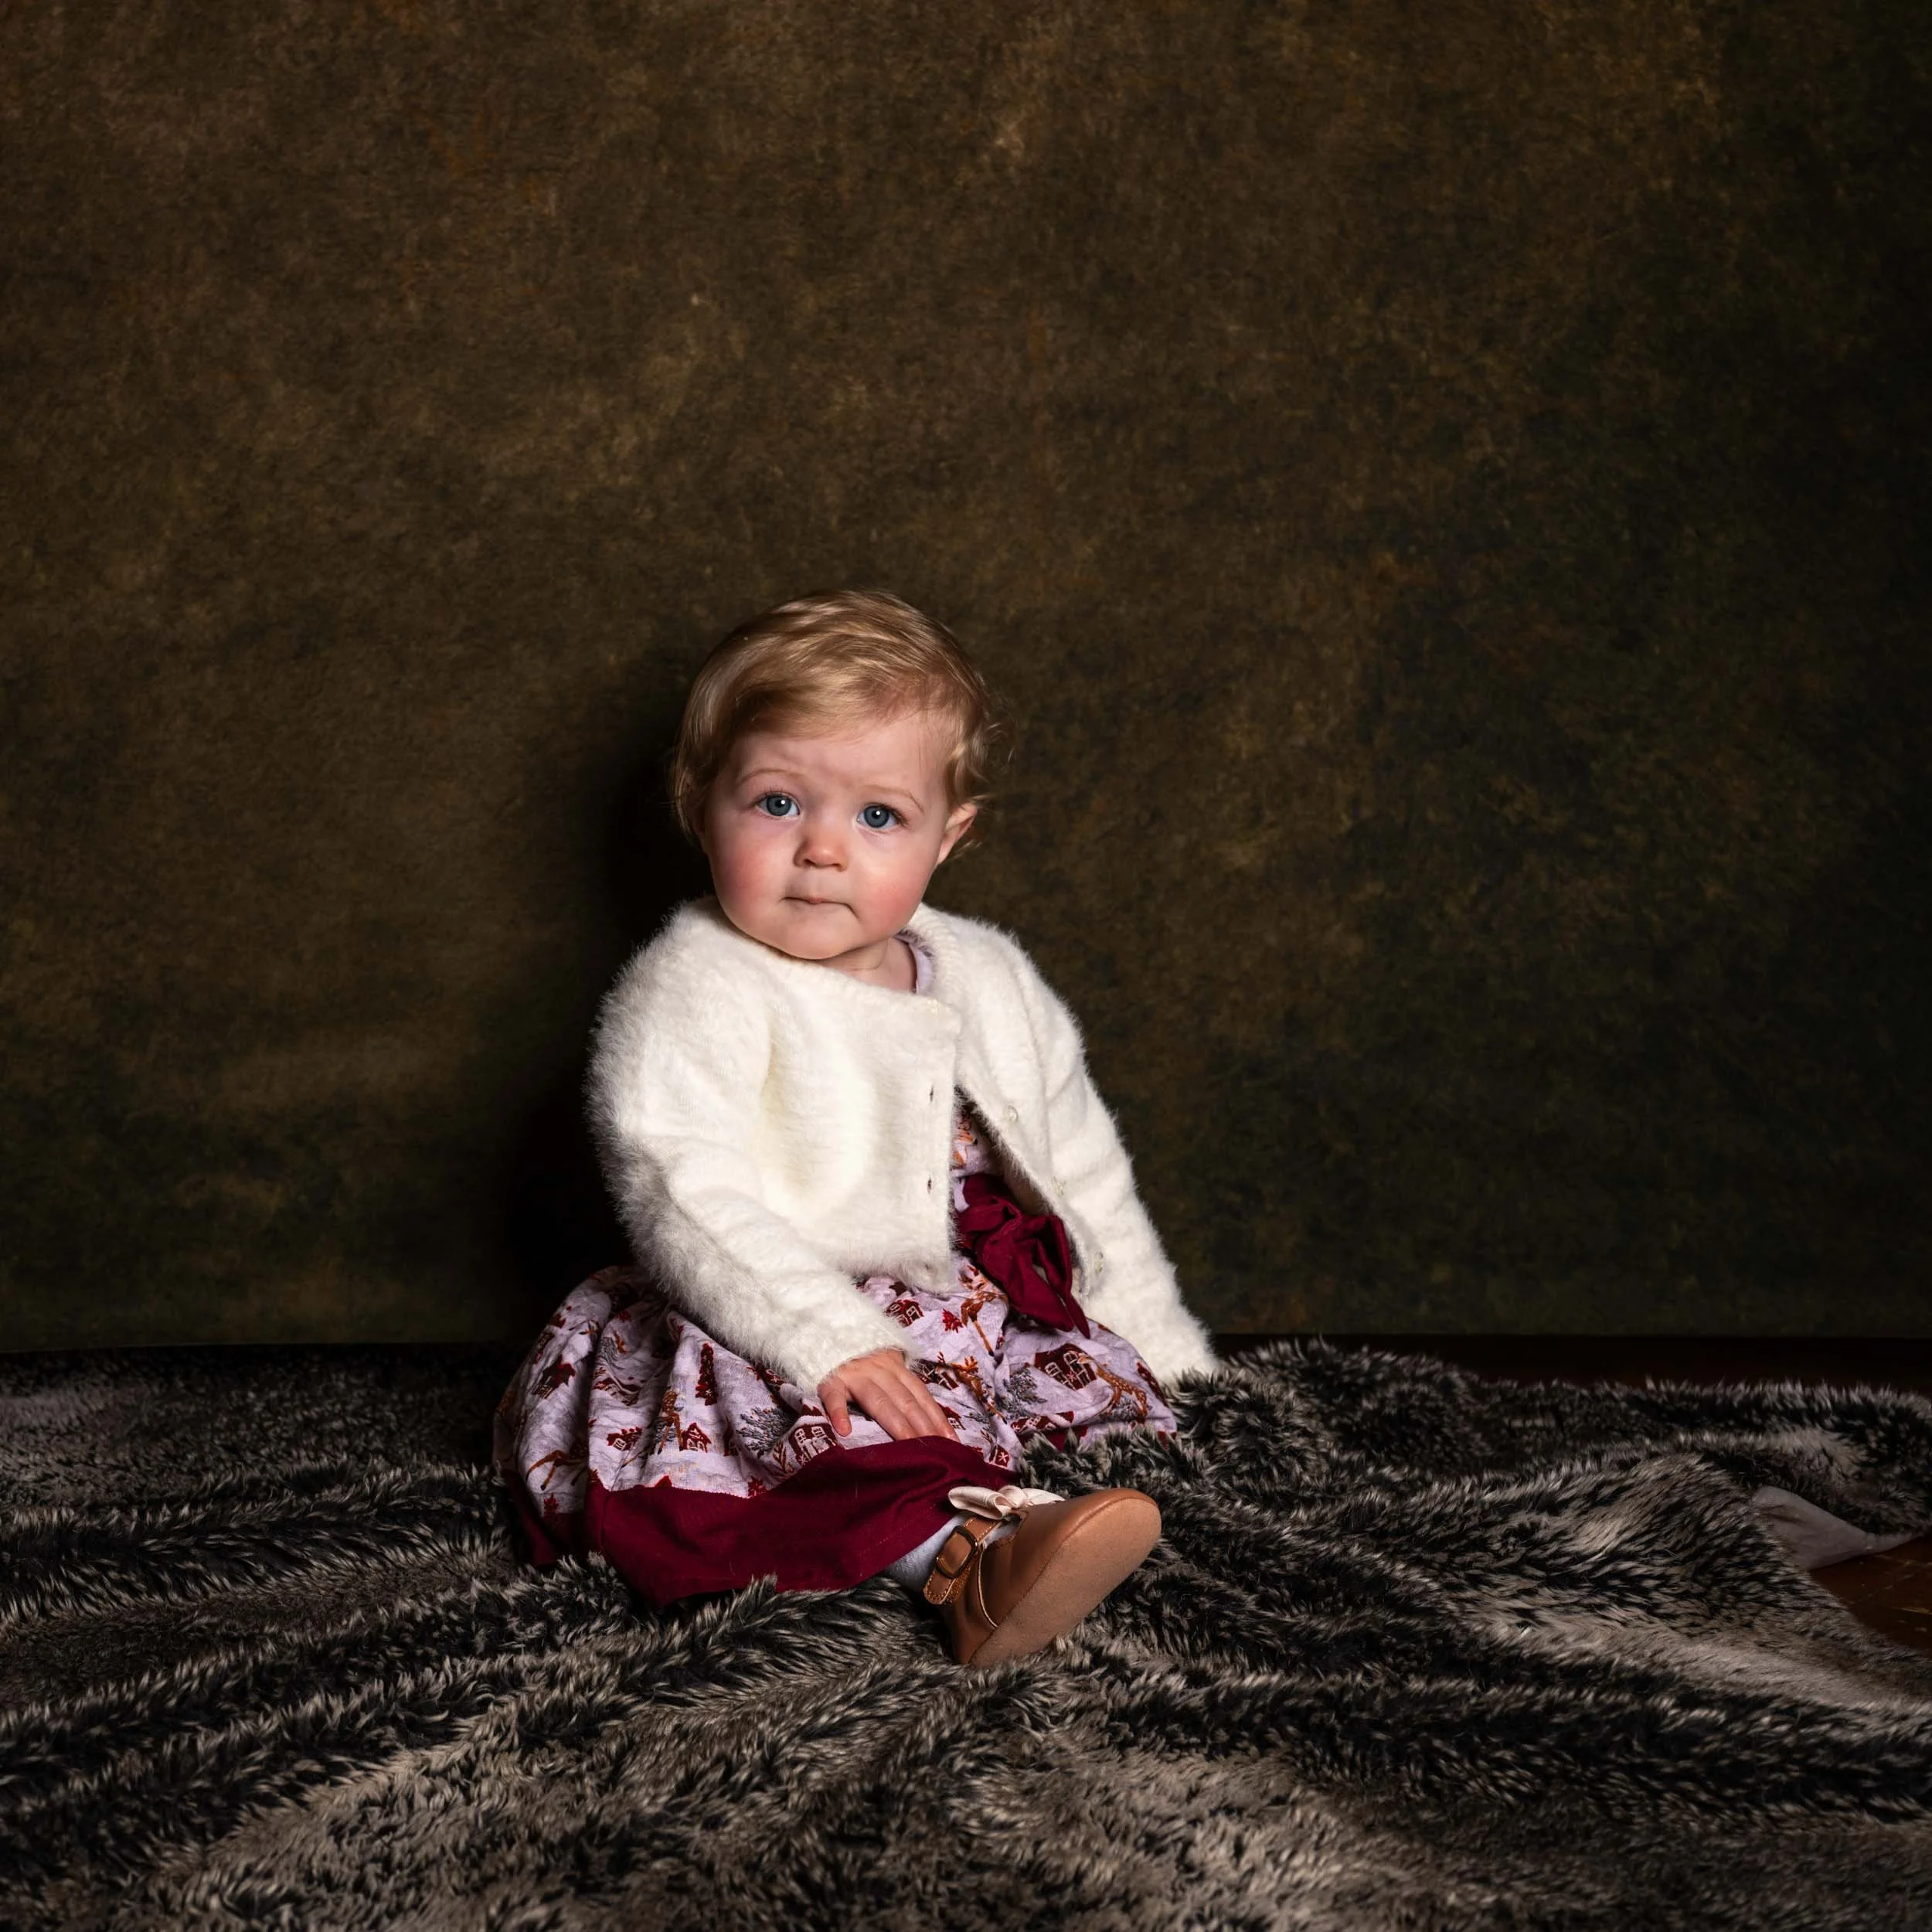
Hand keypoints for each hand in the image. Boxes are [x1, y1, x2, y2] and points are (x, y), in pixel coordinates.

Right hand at [817, 1349, 957, 1441]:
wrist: (822, 1325)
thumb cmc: (856, 1349)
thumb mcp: (883, 1358)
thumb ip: (898, 1379)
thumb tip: (922, 1410)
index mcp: (894, 1365)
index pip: (920, 1394)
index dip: (936, 1416)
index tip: (951, 1439)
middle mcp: (879, 1369)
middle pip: (905, 1400)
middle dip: (923, 1426)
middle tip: (938, 1449)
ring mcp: (855, 1374)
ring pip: (878, 1401)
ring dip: (895, 1424)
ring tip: (908, 1445)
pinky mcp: (830, 1378)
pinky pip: (834, 1397)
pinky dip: (839, 1412)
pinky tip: (845, 1430)